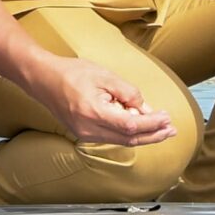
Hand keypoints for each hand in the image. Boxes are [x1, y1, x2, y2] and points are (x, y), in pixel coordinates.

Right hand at [29, 54, 176, 146]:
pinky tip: (139, 123)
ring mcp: (85, 134)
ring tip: (162, 128)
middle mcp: (88, 129)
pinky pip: (112, 137)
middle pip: (129, 139)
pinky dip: (128, 132)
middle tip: (171, 129)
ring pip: (122, 141)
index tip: (167, 118)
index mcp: (93, 112)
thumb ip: (127, 92)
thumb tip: (145, 108)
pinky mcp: (84, 134)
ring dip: (143, 135)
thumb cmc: (71, 72)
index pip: (130, 126)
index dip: (152, 124)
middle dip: (153, 135)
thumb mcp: (103, 75)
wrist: (42, 79)